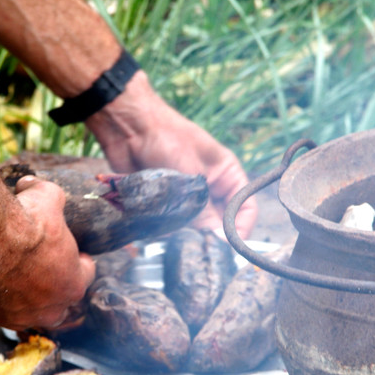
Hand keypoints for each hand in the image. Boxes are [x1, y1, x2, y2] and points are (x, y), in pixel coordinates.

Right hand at [0, 176, 95, 330]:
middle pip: (60, 305)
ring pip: (28, 313)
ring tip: (13, 276)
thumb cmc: (24, 220)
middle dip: (54, 288)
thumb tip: (31, 184)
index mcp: (74, 283)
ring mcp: (20, 316)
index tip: (70, 252)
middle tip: (41, 268)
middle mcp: (51, 308)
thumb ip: (49, 196)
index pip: (86, 275)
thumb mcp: (48, 197)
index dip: (78, 261)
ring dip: (24, 298)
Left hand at [85, 71, 257, 238]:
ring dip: (184, 232)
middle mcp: (210, 189)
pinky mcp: (165, 204)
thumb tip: (217, 240)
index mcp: (227, 175)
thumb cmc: (165, 137)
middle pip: (219, 223)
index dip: (240, 229)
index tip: (227, 246)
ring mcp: (187, 197)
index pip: (246, 209)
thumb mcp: (191, 173)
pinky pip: (171, 225)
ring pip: (194, 228)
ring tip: (171, 226)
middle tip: (196, 242)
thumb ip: (204, 208)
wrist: (128, 128)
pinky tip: (155, 223)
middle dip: (207, 234)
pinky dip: (165, 228)